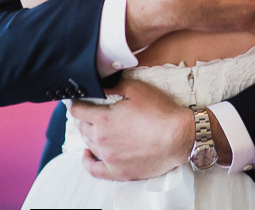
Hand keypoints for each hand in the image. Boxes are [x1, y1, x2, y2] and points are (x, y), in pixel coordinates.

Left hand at [72, 79, 192, 180]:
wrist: (179, 137)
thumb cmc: (160, 112)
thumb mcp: (137, 89)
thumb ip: (113, 85)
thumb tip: (98, 82)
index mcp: (104, 118)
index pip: (77, 110)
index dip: (76, 103)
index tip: (77, 100)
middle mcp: (102, 139)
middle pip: (81, 127)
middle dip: (83, 118)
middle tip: (89, 112)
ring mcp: (109, 157)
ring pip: (88, 144)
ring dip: (88, 134)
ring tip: (94, 128)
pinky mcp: (118, 171)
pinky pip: (94, 169)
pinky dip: (87, 161)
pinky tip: (87, 154)